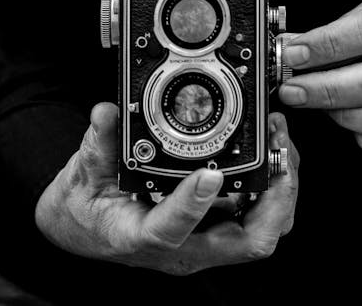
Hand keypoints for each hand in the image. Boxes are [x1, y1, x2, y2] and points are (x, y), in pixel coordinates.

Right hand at [34, 103, 298, 275]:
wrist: (84, 228)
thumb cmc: (84, 209)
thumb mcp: (80, 174)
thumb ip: (96, 144)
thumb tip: (106, 113)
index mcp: (141, 237)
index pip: (171, 232)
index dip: (193, 206)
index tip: (209, 175)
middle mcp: (182, 248)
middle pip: (246, 242)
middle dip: (274, 197)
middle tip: (278, 152)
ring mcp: (203, 242)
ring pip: (261, 231)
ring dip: (281, 190)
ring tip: (281, 143)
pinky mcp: (215, 229)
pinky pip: (258, 216)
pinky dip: (273, 187)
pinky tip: (273, 153)